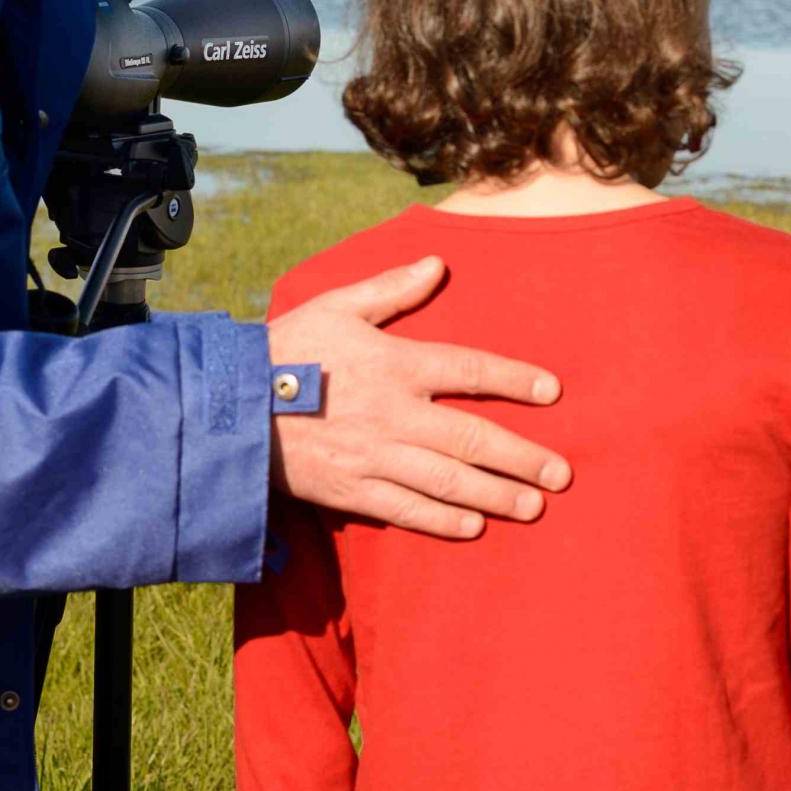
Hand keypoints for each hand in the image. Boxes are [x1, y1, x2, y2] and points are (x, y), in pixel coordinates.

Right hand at [266, 257, 573, 539]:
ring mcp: (374, 457)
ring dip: (496, 495)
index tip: (552, 392)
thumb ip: (392, 289)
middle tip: (561, 475)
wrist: (229, 407)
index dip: (515, 380)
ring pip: (448, 481)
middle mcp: (393, 414)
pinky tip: (475, 527)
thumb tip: (438, 263)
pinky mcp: (352, 491)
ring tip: (534, 506)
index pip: (469, 369)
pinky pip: (408, 509)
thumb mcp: (337, 306)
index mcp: (394, 364)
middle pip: (472, 438)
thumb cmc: (285, 349)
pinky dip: (444, 521)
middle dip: (522, 457)